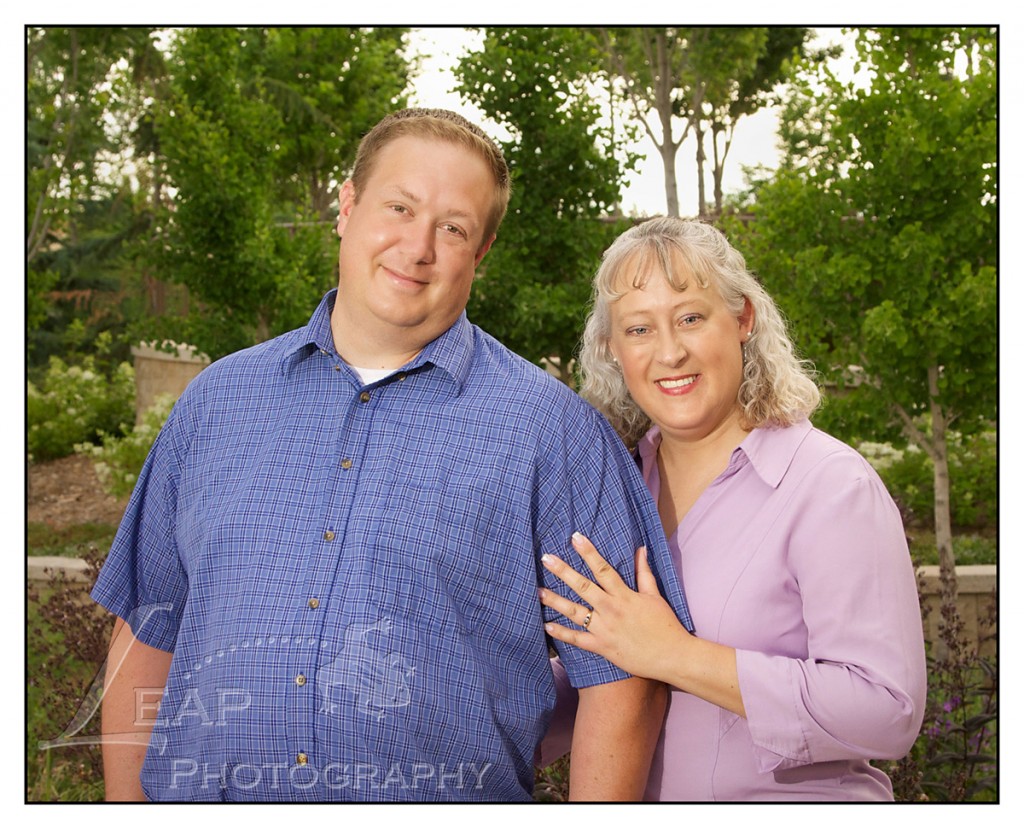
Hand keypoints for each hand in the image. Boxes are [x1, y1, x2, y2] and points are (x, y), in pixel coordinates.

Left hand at [539, 533, 690, 683]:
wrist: (672, 656)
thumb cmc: (665, 625)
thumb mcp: (655, 596)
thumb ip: (644, 573)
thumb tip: (640, 549)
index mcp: (625, 595)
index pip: (602, 568)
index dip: (588, 552)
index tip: (575, 537)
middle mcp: (612, 610)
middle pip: (583, 586)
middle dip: (563, 571)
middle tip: (546, 558)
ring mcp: (605, 629)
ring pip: (575, 612)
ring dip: (555, 601)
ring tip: (538, 591)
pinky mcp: (602, 648)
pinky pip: (578, 640)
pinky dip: (562, 633)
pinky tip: (547, 625)